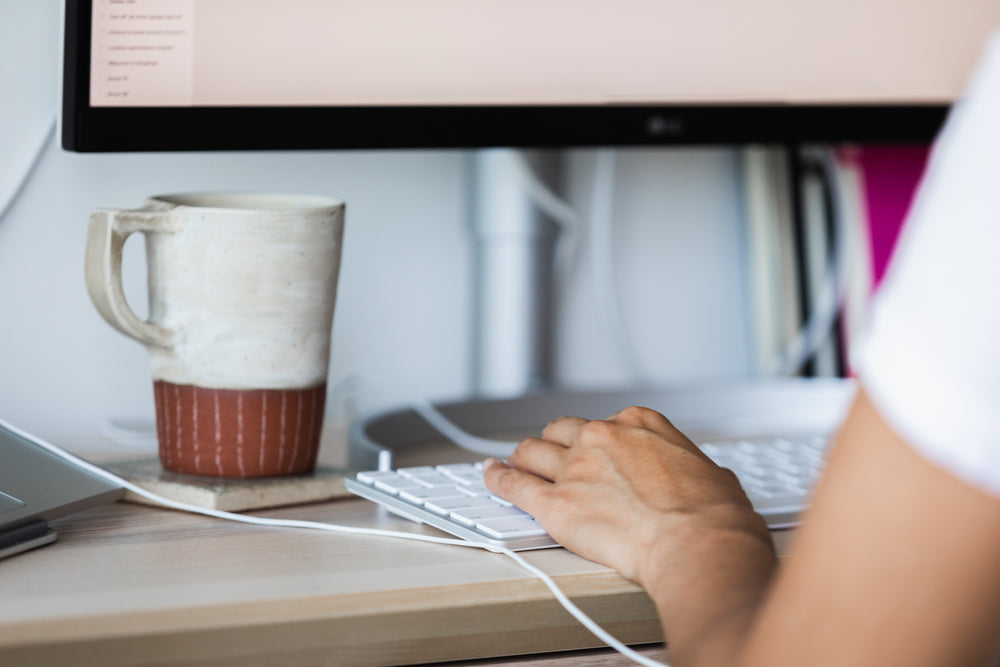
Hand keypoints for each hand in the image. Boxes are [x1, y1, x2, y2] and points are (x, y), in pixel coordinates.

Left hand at [483, 406, 771, 587]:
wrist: (697, 545)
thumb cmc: (713, 517)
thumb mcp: (713, 475)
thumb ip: (690, 469)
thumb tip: (701, 478)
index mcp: (640, 424)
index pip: (605, 423)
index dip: (596, 441)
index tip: (593, 451)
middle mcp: (602, 437)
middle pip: (561, 430)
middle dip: (555, 444)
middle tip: (550, 456)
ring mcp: (574, 467)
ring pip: (532, 451)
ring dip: (522, 458)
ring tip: (514, 464)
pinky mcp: (554, 502)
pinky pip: (513, 484)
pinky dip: (497, 478)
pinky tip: (490, 476)